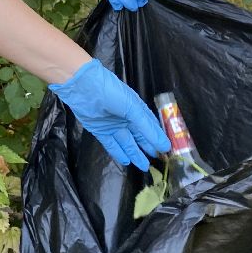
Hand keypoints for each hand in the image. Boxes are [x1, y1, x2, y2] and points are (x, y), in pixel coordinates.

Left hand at [49, 59, 170, 169]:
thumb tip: (164, 145)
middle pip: (139, 136)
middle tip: (157, 161)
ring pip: (126, 143)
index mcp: (136, 109)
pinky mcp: (100, 130)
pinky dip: (118, 153)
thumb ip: (147, 129)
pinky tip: (127, 161)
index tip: (167, 151)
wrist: (84, 87)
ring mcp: (113, 125)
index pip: (150, 126)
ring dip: (135, 154)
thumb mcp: (134, 109)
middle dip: (147, 148)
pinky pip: (111, 144)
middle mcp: (126, 118)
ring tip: (144, 166)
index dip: (158, 138)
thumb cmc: (112, 93)